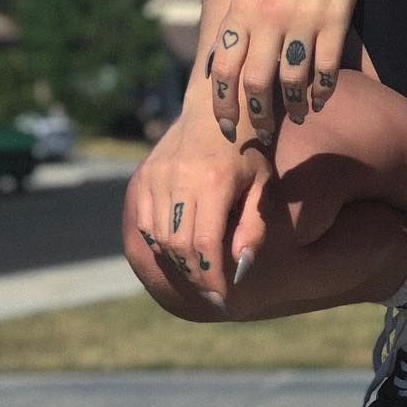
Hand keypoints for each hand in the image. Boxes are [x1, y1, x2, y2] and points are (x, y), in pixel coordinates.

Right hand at [126, 101, 268, 307]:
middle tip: (210, 291)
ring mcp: (158, 175)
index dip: (211, 277)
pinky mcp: (145, 175)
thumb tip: (241, 269)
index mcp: (213, 181)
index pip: (204, 245)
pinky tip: (178, 247)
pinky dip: (158, 241)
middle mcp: (180, 178)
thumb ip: (253, 228)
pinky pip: (144, 222)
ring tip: (197, 271)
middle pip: (177, 245)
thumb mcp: (262, 186)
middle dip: (194, 275)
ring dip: (177, 261)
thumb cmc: (248, 151)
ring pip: (157, 237)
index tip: (223, 298)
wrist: (217, 109)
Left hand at [208, 0, 372, 145]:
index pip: (223, 69)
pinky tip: (320, 96)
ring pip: (292, 81)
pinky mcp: (335, 19)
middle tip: (262, 133)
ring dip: (292, 106)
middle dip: (257, 116)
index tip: (226, 127)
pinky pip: (326, 69)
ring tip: (295, 114)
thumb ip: (239, 20)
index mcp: (242, 7)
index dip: (222, 104)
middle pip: (256, 82)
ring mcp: (303, 19)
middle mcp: (268, 16)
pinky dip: (322, 90)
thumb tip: (221, 63)